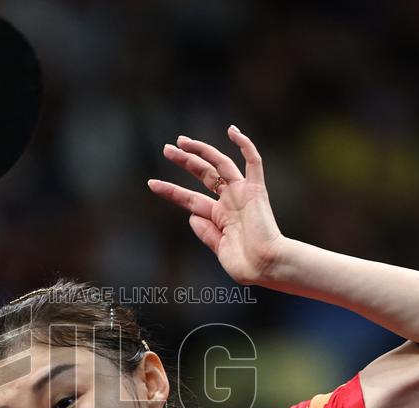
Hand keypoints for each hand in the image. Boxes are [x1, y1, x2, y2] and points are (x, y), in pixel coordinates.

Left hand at [148, 126, 282, 285]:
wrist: (267, 266)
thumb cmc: (246, 265)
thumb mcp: (219, 249)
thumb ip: (206, 233)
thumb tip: (190, 216)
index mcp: (219, 217)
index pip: (190, 198)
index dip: (171, 190)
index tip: (151, 183)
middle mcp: (230, 202)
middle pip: (204, 175)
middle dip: (185, 161)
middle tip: (167, 149)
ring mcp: (243, 194)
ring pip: (221, 164)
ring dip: (202, 151)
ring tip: (181, 141)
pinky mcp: (257, 190)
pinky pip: (253, 162)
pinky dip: (245, 145)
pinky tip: (232, 131)